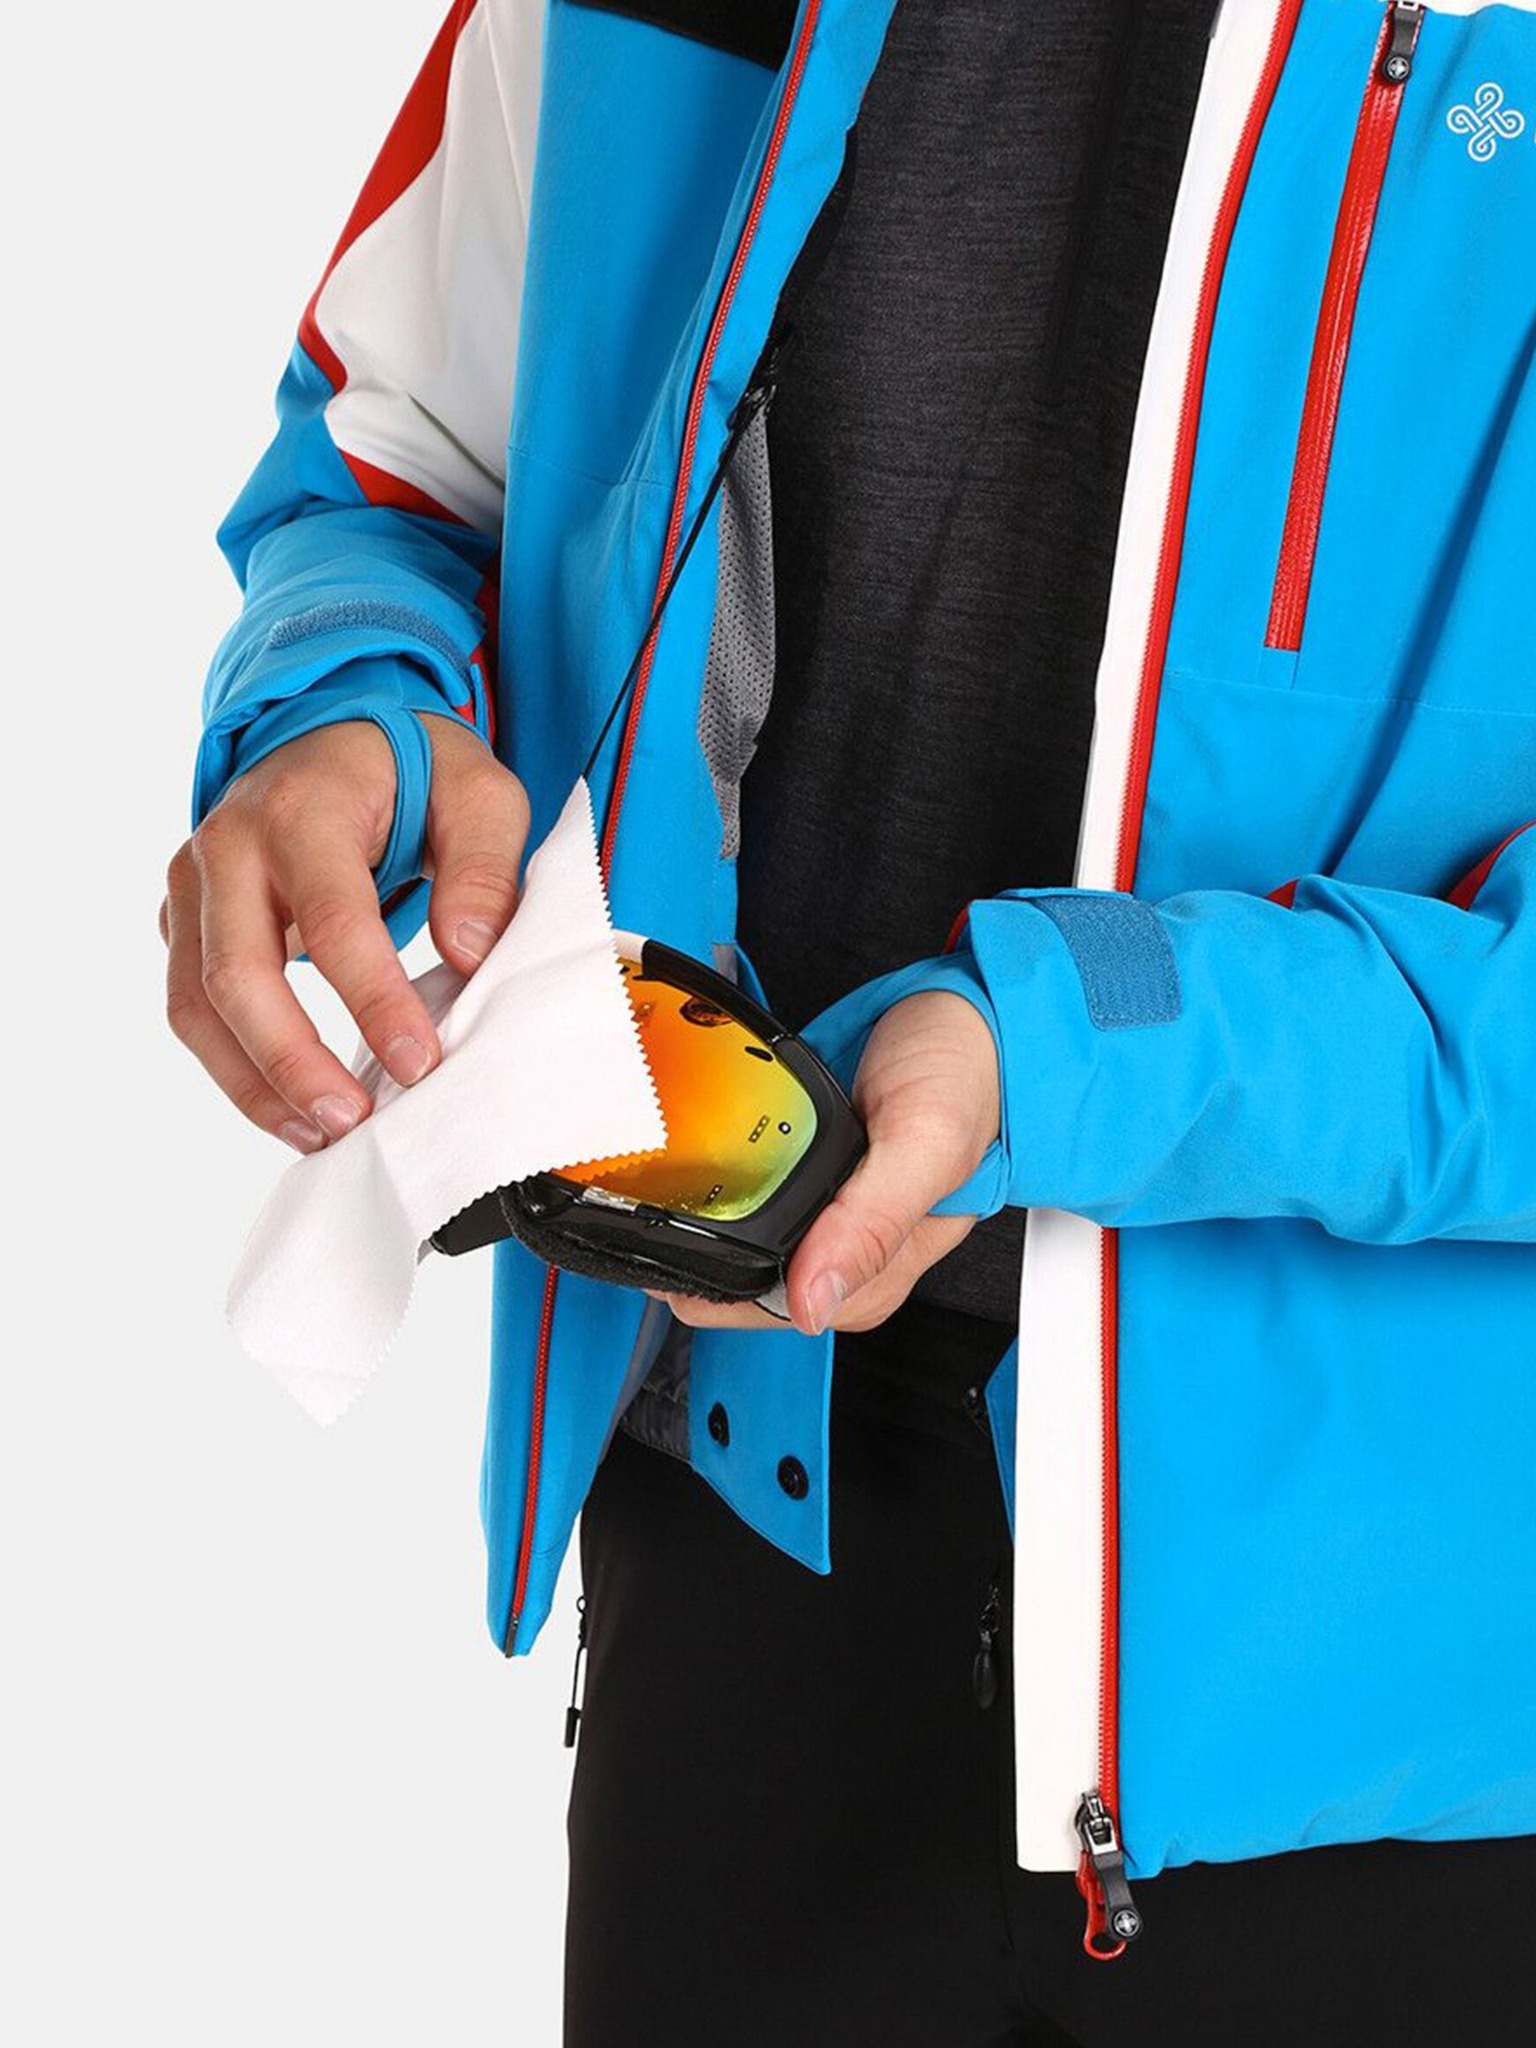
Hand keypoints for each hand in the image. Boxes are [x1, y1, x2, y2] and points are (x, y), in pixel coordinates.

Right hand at [163, 716, 528, 1151]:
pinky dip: (236, 1068)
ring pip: (197, 1003)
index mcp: (301, 808)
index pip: (332, 919)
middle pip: (236, 972)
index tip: (419, 1062)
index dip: (372, 999)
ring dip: (253, 1083)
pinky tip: (292, 1111)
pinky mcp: (187, 921)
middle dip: (292, 1059)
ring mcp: (194, 885)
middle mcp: (228, 845)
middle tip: (353, 1120)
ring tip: (322, 1135)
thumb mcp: (480, 792)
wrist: (332, 732)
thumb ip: (485, 867)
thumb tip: (468, 953)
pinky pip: (194, 1007)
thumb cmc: (411, 768)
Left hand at [660, 989, 999, 1337]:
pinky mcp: (816, 1179)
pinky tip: (724, 1154)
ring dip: (713, 1213)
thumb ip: (870, 1225)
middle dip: (704, 1250)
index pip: (771, 1308)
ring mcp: (830, 1216)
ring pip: (745, 1241)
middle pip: (746, 1284)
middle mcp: (850, 1252)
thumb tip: (812, 1304)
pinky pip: (757, 1196)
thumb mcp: (923, 1144)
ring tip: (694, 1170)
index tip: (675, 1244)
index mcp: (879, 1268)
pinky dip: (732, 1179)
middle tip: (681, 1192)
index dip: (713, 1286)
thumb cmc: (968, 1076)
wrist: (972, 1016)